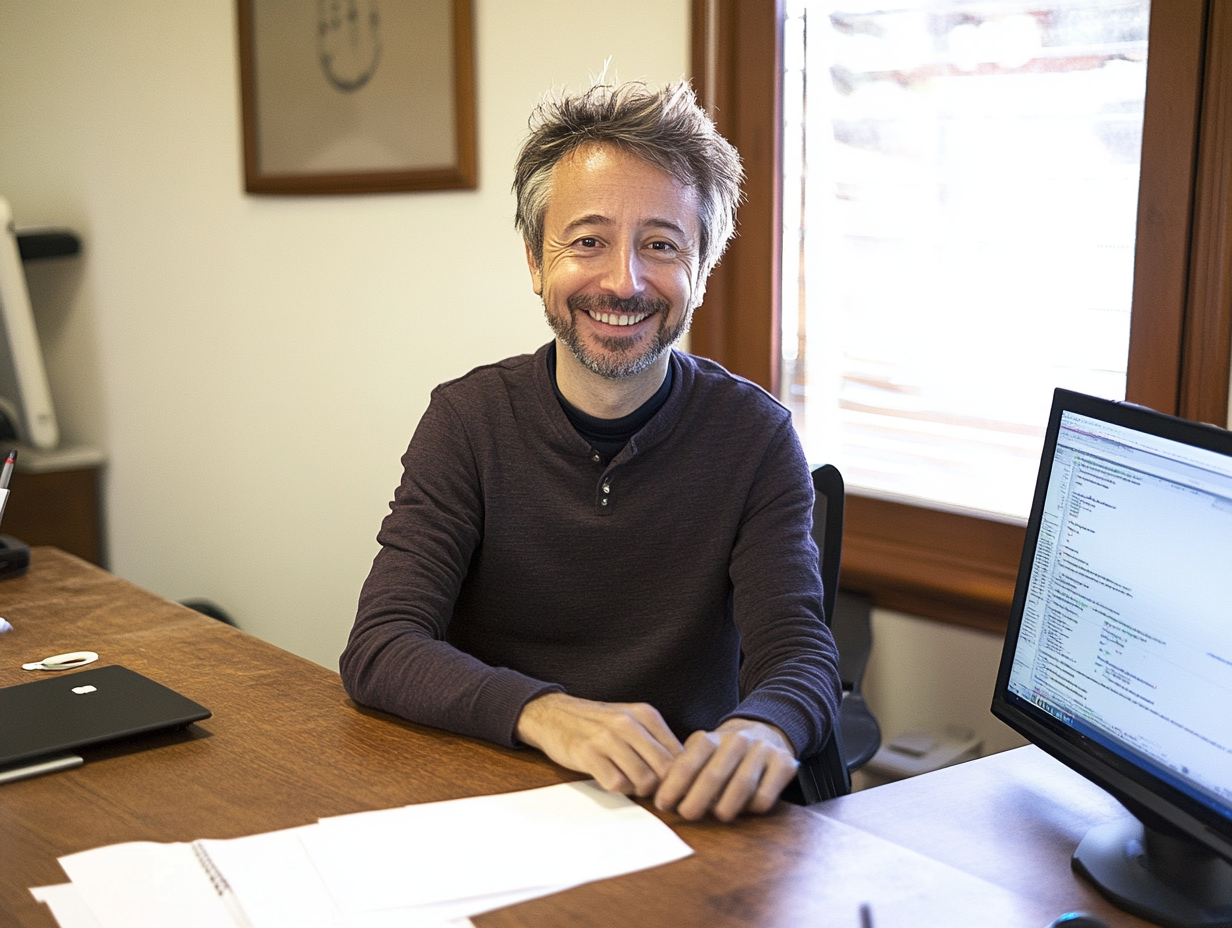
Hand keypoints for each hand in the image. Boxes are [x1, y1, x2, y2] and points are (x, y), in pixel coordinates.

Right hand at [516, 692, 683, 796]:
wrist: (553, 714)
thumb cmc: (597, 723)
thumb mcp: (630, 722)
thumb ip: (655, 742)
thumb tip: (686, 773)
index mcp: (645, 714)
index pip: (677, 754)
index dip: (679, 777)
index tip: (672, 787)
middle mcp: (628, 723)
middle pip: (664, 769)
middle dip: (661, 787)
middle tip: (651, 792)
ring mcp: (607, 737)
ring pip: (643, 779)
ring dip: (638, 789)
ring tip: (629, 783)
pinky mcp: (587, 753)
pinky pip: (616, 783)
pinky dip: (617, 788)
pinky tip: (610, 779)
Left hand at [654, 718, 798, 821]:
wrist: (767, 731)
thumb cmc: (725, 753)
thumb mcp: (704, 751)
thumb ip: (685, 768)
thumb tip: (661, 796)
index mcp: (712, 738)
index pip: (688, 762)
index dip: (674, 785)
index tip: (663, 804)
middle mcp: (737, 740)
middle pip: (714, 775)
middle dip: (697, 799)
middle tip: (687, 815)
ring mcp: (762, 751)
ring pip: (742, 786)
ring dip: (726, 806)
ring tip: (718, 816)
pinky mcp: (784, 764)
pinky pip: (766, 795)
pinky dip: (752, 807)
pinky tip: (745, 809)